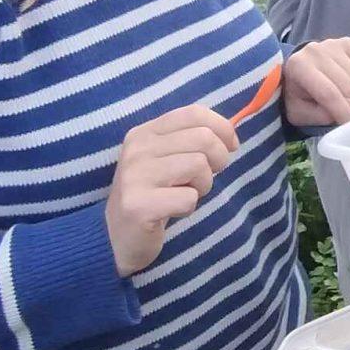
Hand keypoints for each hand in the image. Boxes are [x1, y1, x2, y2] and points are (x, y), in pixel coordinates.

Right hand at [106, 105, 236, 276]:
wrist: (118, 237)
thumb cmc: (154, 194)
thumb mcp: (168, 159)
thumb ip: (192, 141)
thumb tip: (231, 136)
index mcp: (144, 132)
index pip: (194, 113)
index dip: (222, 127)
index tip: (231, 146)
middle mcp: (137, 149)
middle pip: (203, 138)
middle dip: (218, 160)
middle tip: (204, 178)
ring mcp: (135, 176)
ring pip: (199, 165)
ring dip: (202, 186)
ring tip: (184, 194)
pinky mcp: (138, 205)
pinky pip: (188, 198)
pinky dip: (189, 207)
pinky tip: (171, 211)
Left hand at [285, 37, 349, 126]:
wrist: (298, 71)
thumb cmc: (298, 95)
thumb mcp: (299, 113)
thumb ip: (319, 116)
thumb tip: (343, 116)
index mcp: (298, 66)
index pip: (329, 93)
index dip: (343, 112)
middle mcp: (316, 50)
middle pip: (348, 87)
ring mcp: (334, 44)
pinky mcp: (349, 44)